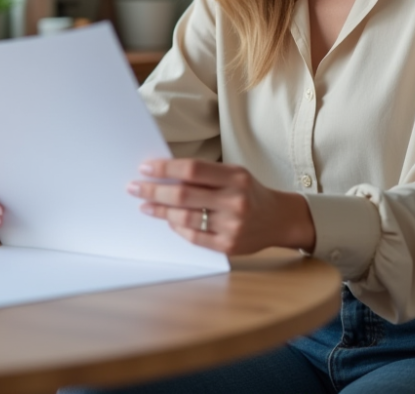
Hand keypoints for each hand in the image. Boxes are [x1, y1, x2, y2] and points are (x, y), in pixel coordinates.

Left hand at [128, 159, 315, 255]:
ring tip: (145, 205)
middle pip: (183, 195)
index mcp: (236, 178)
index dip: (165, 169)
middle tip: (135, 188)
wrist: (279, 219)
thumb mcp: (234, 174)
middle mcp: (234, 201)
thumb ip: (205, 174)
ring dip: (159, 211)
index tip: (145, 168)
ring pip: (184, 218)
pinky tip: (167, 220)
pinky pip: (193, 237)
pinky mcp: (228, 246)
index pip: (192, 170)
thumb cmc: (250, 192)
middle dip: (153, 191)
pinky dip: (176, 227)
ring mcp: (232, 226)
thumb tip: (164, 173)